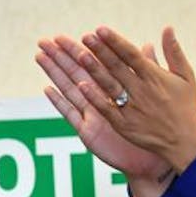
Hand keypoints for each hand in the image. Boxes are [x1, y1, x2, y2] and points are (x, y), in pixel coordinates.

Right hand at [37, 34, 173, 190]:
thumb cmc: (154, 129)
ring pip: (69, 89)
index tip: (64, 36)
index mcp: (113, 89)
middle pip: (75, 74)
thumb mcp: (155, 95)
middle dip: (59, 57)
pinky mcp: (88, 132)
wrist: (153, 160)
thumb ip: (148, 69)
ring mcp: (91, 115)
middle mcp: (99, 100)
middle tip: (44, 41)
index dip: (78, 49)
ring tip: (40, 56)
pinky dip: (59, 102)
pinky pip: (72, 115)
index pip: (93, 64)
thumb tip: (147, 44)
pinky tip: (47, 89)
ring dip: (54, 73)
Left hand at [73, 25, 195, 171]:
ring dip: (95, 70)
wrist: (187, 142)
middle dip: (101, 51)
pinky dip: (95, 98)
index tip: (100, 29)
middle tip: (86, 37)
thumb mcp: (186, 77)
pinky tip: (81, 87)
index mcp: (154, 77)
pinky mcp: (124, 125)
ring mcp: (132, 108)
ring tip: (80, 55)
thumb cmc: (187, 106)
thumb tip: (167, 28)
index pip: (131, 55)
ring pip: (110, 85)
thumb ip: (173, 52)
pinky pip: (107, 109)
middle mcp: (141, 90)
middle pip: (117, 67)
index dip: (115, 41)